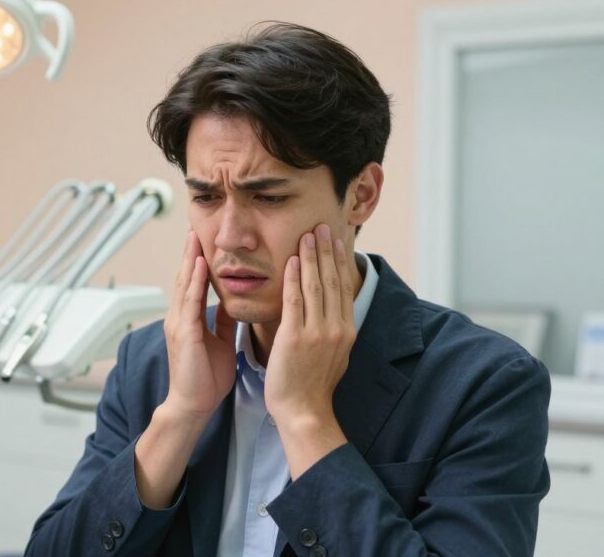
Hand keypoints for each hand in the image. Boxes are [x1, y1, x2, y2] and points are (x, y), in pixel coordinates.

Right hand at [161, 230, 237, 421]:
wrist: (193, 405)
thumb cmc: (206, 378)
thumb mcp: (220, 342)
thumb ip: (222, 321)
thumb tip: (232, 303)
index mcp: (188, 319)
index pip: (193, 283)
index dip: (196, 260)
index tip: (203, 239)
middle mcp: (179, 317)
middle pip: (184, 277)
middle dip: (189, 252)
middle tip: (195, 227)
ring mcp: (178, 324)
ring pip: (184, 284)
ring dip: (189, 259)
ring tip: (195, 237)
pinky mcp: (184, 333)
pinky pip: (190, 302)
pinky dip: (195, 282)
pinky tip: (199, 265)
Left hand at [265, 223, 356, 427]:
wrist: (304, 411)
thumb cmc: (313, 385)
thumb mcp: (334, 355)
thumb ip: (334, 330)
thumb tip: (335, 312)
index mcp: (347, 331)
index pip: (344, 288)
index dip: (340, 261)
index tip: (336, 240)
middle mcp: (336, 328)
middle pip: (332, 281)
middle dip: (327, 251)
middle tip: (322, 226)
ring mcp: (317, 332)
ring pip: (315, 286)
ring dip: (311, 257)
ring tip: (307, 235)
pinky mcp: (295, 337)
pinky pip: (294, 300)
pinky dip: (293, 277)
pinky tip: (290, 260)